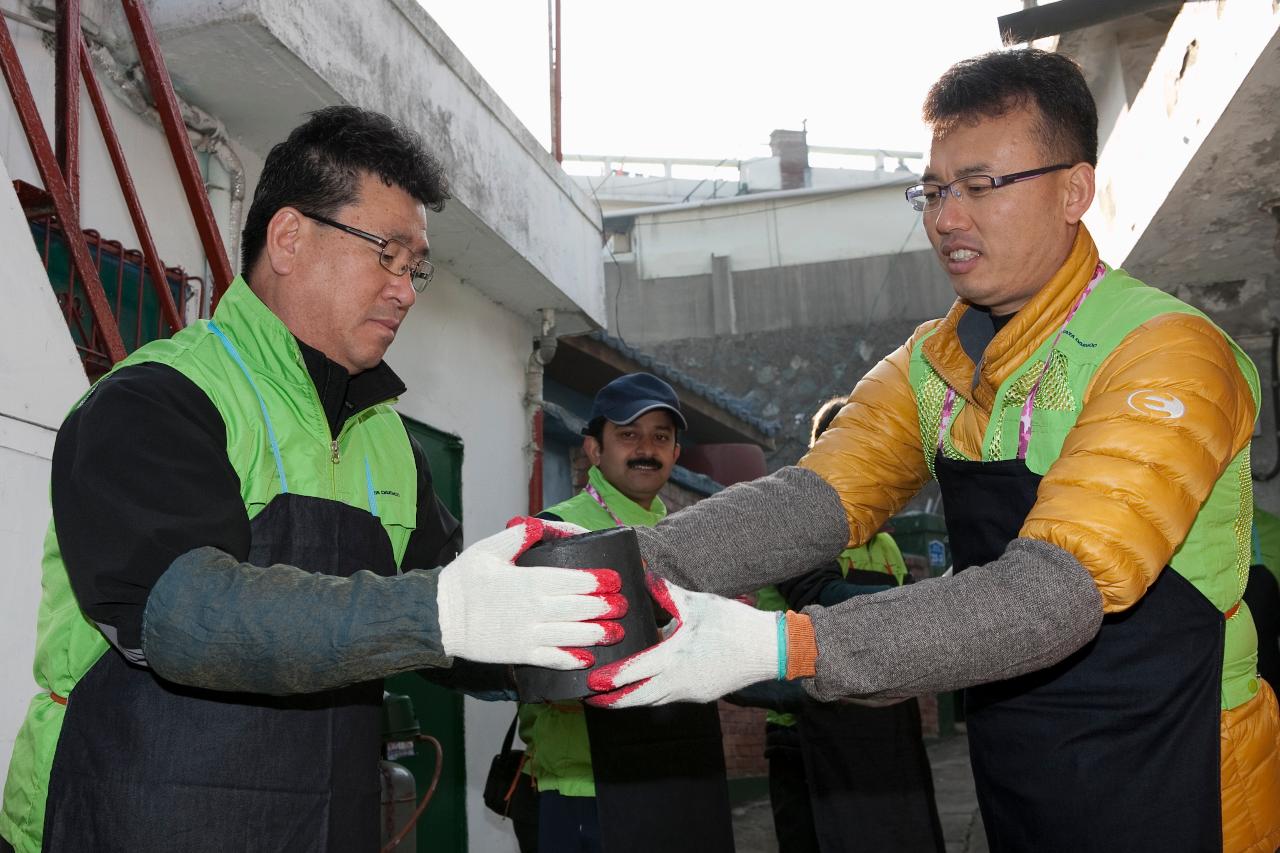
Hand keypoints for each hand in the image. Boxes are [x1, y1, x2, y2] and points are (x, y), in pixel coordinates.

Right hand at [437, 517, 626, 668]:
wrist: (439, 617)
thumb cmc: (463, 580)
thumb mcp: (488, 549)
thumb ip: (517, 536)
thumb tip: (538, 526)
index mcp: (530, 580)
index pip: (574, 579)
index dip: (598, 581)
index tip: (615, 580)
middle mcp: (534, 607)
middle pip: (580, 607)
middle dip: (606, 607)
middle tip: (624, 606)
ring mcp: (528, 633)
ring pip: (573, 634)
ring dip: (598, 633)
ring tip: (617, 632)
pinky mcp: (520, 654)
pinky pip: (552, 659)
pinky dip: (572, 660)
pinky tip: (587, 659)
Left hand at [585, 574, 778, 706]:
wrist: (768, 649)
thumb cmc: (733, 623)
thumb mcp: (696, 603)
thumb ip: (665, 592)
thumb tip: (643, 573)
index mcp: (674, 658)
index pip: (632, 673)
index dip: (609, 680)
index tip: (590, 682)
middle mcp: (679, 681)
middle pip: (637, 698)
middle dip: (612, 700)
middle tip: (591, 697)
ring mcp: (691, 691)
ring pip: (653, 701)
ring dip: (631, 699)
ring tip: (611, 695)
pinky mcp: (702, 695)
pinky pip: (669, 698)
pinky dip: (652, 695)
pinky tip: (646, 685)